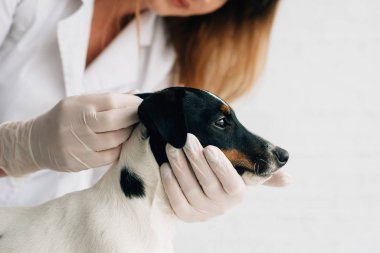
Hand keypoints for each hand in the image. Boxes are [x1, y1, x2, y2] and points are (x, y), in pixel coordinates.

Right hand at [0, 93, 141, 176]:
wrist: (36, 142)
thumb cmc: (66, 118)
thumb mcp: (81, 102)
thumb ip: (108, 99)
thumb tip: (137, 92)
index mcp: (78, 105)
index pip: (111, 101)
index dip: (131, 103)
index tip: (143, 104)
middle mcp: (77, 124)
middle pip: (115, 121)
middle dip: (133, 119)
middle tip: (143, 117)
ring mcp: (77, 145)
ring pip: (115, 141)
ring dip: (129, 135)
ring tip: (132, 129)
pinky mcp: (79, 162)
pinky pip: (110, 157)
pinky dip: (120, 149)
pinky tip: (121, 143)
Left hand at [160, 134, 290, 221]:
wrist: (203, 193)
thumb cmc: (223, 176)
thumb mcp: (242, 174)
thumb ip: (262, 174)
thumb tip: (290, 179)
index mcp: (237, 194)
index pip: (232, 182)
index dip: (221, 166)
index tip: (210, 147)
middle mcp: (221, 207)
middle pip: (208, 182)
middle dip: (195, 159)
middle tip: (186, 139)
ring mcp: (202, 212)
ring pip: (190, 189)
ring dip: (180, 167)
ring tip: (172, 146)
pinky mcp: (186, 215)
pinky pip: (176, 201)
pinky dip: (170, 184)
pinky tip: (165, 166)